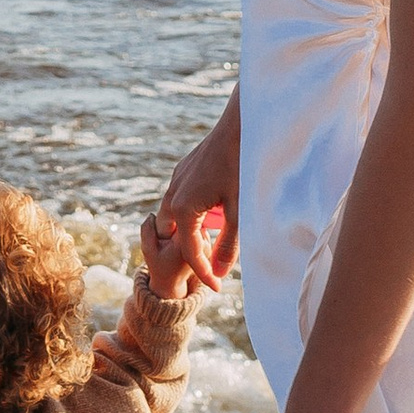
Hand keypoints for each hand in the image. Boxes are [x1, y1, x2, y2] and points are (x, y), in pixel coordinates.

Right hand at [146, 114, 238, 292]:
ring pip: (173, 216)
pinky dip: (191, 214)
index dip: (204, 273)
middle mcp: (174, 194)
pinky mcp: (185, 169)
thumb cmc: (242, 166)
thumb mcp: (239, 211)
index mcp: (184, 208)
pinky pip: (180, 199)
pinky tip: (211, 214)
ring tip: (211, 242)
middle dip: (187, 253)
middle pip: (171, 236)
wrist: (241, 124)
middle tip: (211, 265)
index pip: (189, 252)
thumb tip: (219, 272)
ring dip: (188, 232)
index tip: (217, 288)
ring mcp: (178, 179)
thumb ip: (228, 244)